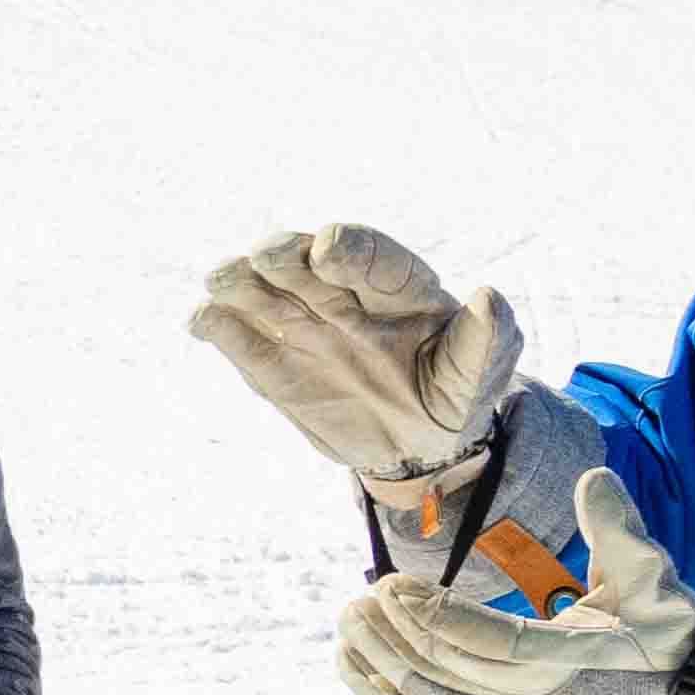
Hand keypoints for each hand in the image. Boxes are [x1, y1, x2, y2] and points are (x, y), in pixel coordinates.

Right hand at [192, 227, 544, 570]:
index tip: (329, 255)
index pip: (368, 253)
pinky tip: (205, 322)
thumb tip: (489, 298)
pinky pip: (234, 334)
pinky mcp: (269, 360)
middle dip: (283, 252)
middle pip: (300, 257)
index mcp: (396, 286)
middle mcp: (339, 293)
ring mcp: (298, 323)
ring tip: (223, 283)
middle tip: (268, 259)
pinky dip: (215, 323)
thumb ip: (487, 338)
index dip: (347, 249)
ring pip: (258, 286)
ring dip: (238, 279)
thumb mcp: (482, 375)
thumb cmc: (454, 397)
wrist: (415, 445)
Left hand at [331, 463, 694, 694]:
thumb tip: (592, 479)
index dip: (426, 612)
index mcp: (570, 662)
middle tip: (356, 605)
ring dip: (378, 680)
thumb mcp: (660, 590)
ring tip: (350, 641)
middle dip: (387, 639)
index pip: (477, 640)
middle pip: (438, 679)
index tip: (391, 585)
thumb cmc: (677, 656)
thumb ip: (623, 534)